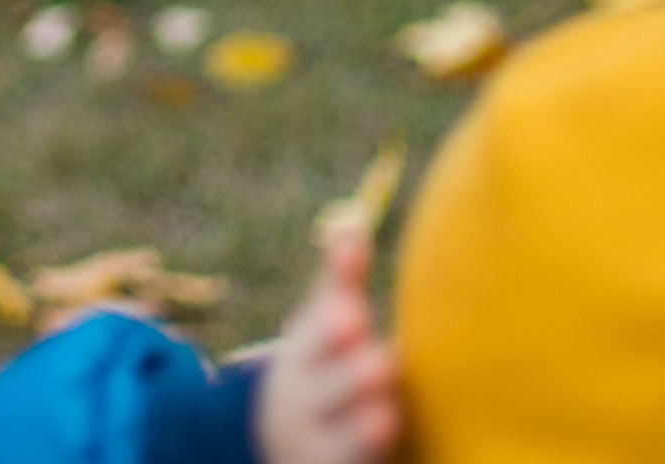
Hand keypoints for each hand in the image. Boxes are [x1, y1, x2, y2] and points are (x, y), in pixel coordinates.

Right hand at [253, 225, 398, 463]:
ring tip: (387, 416)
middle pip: (332, 391)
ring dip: (366, 430)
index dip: (334, 330)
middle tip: (381, 364)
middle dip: (356, 378)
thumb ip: (340, 282)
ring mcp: (316, 452)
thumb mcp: (317, 326)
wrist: (275, 440)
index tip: (352, 317)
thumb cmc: (317, 368)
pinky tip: (389, 459)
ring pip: (344, 444)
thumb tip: (354, 224)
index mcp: (302, 358)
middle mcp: (305, 405)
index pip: (316, 338)